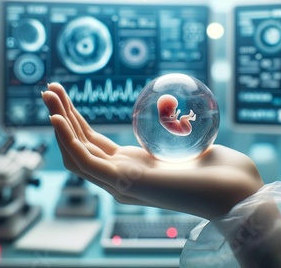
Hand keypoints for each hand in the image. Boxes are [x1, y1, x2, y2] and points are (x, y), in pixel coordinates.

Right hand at [42, 83, 263, 219]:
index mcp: (131, 169)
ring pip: (76, 152)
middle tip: (48, 89)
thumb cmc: (216, 169)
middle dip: (61, 116)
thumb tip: (172, 111)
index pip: (93, 144)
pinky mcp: (125, 184)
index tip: (65, 97)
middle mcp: (120, 179)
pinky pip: (86, 162)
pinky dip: (67, 140)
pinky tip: (57, 119)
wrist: (234, 191)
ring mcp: (120, 183)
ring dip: (59, 122)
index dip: (75, 121)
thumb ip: (170, 132)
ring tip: (47, 95)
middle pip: (80, 146)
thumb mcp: (183, 143)